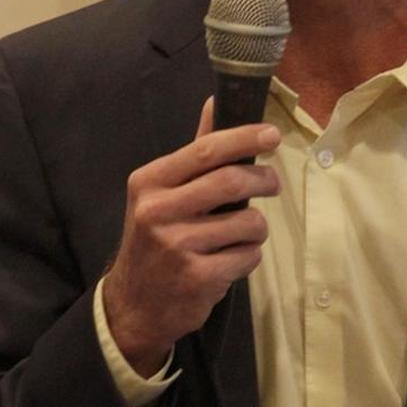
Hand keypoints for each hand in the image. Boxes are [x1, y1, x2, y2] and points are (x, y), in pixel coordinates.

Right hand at [101, 98, 280, 376]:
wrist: (134, 305)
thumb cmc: (155, 238)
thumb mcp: (162, 192)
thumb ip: (194, 151)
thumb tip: (217, 101)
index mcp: (149, 182)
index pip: (205, 150)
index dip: (244, 138)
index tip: (272, 135)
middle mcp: (157, 211)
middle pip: (231, 182)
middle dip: (264, 179)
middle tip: (273, 182)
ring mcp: (177, 246)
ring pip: (248, 223)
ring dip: (257, 227)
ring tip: (243, 232)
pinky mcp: (197, 278)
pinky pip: (248, 256)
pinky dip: (249, 255)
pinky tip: (231, 259)